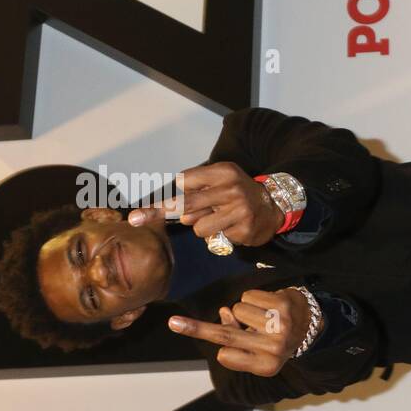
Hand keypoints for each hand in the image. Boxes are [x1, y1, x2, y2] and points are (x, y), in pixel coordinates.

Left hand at [128, 162, 283, 246]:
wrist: (274, 206)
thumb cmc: (238, 191)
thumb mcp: (221, 178)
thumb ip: (198, 187)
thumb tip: (170, 208)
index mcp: (224, 172)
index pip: (186, 181)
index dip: (174, 192)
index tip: (147, 205)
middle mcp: (231, 189)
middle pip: (185, 204)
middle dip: (158, 211)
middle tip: (135, 218)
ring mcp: (238, 211)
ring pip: (198, 226)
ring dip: (201, 226)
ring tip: (218, 219)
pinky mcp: (243, 231)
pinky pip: (215, 238)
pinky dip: (218, 235)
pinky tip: (232, 227)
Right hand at [167, 288, 322, 376]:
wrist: (311, 324)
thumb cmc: (276, 339)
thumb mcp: (259, 350)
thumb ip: (236, 337)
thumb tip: (225, 312)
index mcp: (266, 366)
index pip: (226, 354)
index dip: (224, 348)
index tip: (222, 349)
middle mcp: (274, 348)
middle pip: (225, 335)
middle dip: (196, 329)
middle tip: (172, 322)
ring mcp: (280, 325)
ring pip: (236, 309)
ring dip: (244, 310)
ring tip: (264, 317)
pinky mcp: (283, 304)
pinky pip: (249, 296)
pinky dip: (254, 298)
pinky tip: (269, 306)